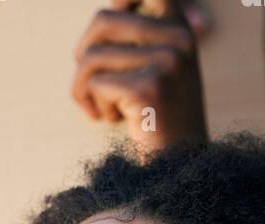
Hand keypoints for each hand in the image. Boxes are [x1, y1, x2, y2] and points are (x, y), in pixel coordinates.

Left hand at [72, 0, 207, 156]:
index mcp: (180, 29)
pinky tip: (112, 120)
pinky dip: (93, 105)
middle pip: (102, 21)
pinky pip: (96, 83)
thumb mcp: (159, 71)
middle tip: (87, 84)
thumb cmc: (160, 120)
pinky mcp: (149, 88)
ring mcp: (167, 63)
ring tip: (102, 109)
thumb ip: (139, 39)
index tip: (105, 28)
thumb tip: (112, 8)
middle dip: (83, 55)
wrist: (181, 166)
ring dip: (84, 88)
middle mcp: (178, 40)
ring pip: (92, 57)